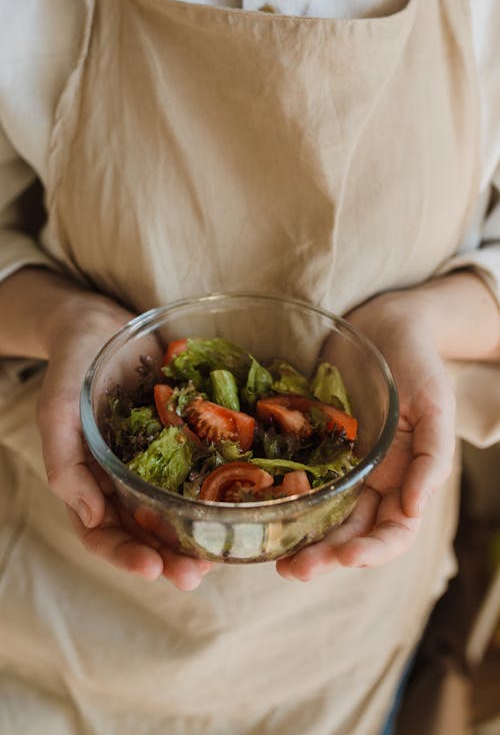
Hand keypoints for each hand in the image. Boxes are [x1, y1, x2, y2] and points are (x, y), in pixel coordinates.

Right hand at [36, 291, 210, 589]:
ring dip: (196, 536)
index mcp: (90, 482)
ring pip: (177, 510)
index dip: (125, 555)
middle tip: (195, 575)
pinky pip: (203, 469)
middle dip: (169, 558)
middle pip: (145, 532)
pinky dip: (219, 490)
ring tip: (221, 555)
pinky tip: (241, 501)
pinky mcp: (186, 439)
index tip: (153, 567)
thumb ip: (64, 460)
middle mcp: (125, 481)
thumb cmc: (74, 365)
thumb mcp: (58, 408)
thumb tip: (91, 516)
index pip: (103, 533)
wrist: (104, 323)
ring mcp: (158, 462)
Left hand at [276, 290, 455, 580]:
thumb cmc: (417, 364)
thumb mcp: (434, 407)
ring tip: (275, 559)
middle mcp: (370, 481)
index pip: (393, 531)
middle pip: (351, 533)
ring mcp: (338, 466)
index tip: (347, 558)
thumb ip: (433, 457)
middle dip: (326, 556)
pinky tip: (261, 510)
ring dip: (301, 540)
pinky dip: (282, 499)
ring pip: (320, 515)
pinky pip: (295, 477)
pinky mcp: (310, 446)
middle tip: (294, 570)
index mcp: (404, 479)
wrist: (384, 326)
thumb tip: (415, 508)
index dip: (373, 550)